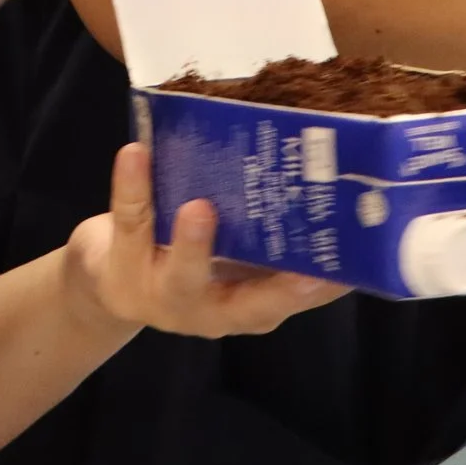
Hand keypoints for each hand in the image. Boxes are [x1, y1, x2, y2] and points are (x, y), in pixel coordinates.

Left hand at [61, 145, 347, 338]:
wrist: (108, 281)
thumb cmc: (188, 259)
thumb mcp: (233, 259)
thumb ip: (273, 239)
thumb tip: (332, 184)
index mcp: (247, 305)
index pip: (294, 300)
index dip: (325, 289)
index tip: (357, 269)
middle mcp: (210, 310)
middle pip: (246, 306)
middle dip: (277, 291)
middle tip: (304, 270)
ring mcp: (163, 294)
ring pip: (182, 273)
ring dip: (193, 244)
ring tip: (199, 208)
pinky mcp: (121, 263)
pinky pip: (130, 221)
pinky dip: (132, 186)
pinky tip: (135, 154)